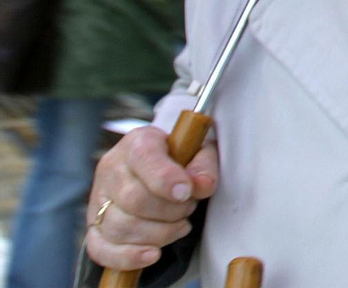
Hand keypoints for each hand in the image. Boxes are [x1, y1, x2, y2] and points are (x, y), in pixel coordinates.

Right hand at [86, 125, 218, 271]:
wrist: (158, 168)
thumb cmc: (180, 159)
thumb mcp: (199, 152)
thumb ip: (203, 166)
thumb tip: (202, 185)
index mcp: (138, 142)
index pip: (144, 157)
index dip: (166, 179)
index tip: (186, 192)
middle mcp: (112, 168)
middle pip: (134, 199)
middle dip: (170, 211)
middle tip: (188, 208)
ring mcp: (97, 199)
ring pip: (119, 227)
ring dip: (158, 234)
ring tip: (178, 224)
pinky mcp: (93, 227)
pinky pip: (100, 249)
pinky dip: (128, 257)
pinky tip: (153, 254)